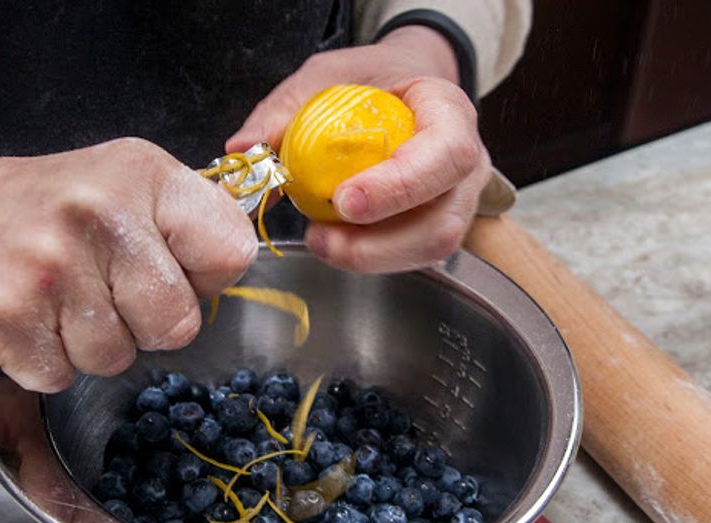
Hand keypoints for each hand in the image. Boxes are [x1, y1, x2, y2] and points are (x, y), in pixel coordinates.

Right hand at [0, 137, 256, 391]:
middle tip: (103, 289)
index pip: (231, 253)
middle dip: (145, 322)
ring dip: (89, 343)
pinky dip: (45, 359)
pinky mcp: (2, 320)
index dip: (204, 278)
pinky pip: (60, 376)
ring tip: (57, 298)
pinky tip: (26, 317)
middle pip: (177, 325)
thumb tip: (234, 269)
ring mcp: (46, 271)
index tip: (170, 267)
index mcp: (142, 175)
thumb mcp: (124, 182)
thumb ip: (186, 222)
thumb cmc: (40, 206)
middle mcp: (96, 216)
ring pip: (116, 358)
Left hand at [227, 25, 490, 272]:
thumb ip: (285, 109)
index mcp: (449, 113)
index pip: (446, 156)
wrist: (404, 90)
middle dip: (379, 244)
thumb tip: (243, 150)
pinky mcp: (436, 227)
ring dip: (371, 258)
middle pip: (443, 223)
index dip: (398, 187)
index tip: (344, 200)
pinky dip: (371, 257)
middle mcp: (466, 166)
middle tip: (321, 237)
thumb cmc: (375, 82)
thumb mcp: (327, 76)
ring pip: (430, 249)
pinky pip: (412, 256)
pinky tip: (337, 242)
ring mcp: (456, 203)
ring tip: (321, 242)